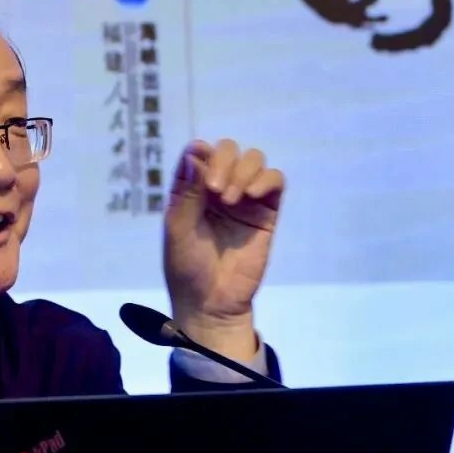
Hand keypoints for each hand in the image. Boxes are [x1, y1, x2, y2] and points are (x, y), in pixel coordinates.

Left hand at [163, 138, 284, 358]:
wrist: (212, 303)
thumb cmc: (187, 268)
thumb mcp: (178, 229)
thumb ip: (187, 192)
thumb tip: (196, 152)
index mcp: (190, 190)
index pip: (199, 152)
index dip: (203, 153)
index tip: (202, 177)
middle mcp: (218, 189)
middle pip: (228, 150)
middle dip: (224, 161)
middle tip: (217, 191)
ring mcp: (244, 199)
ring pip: (253, 160)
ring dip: (243, 171)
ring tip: (232, 200)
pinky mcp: (266, 212)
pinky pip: (275, 181)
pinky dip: (266, 179)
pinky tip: (252, 195)